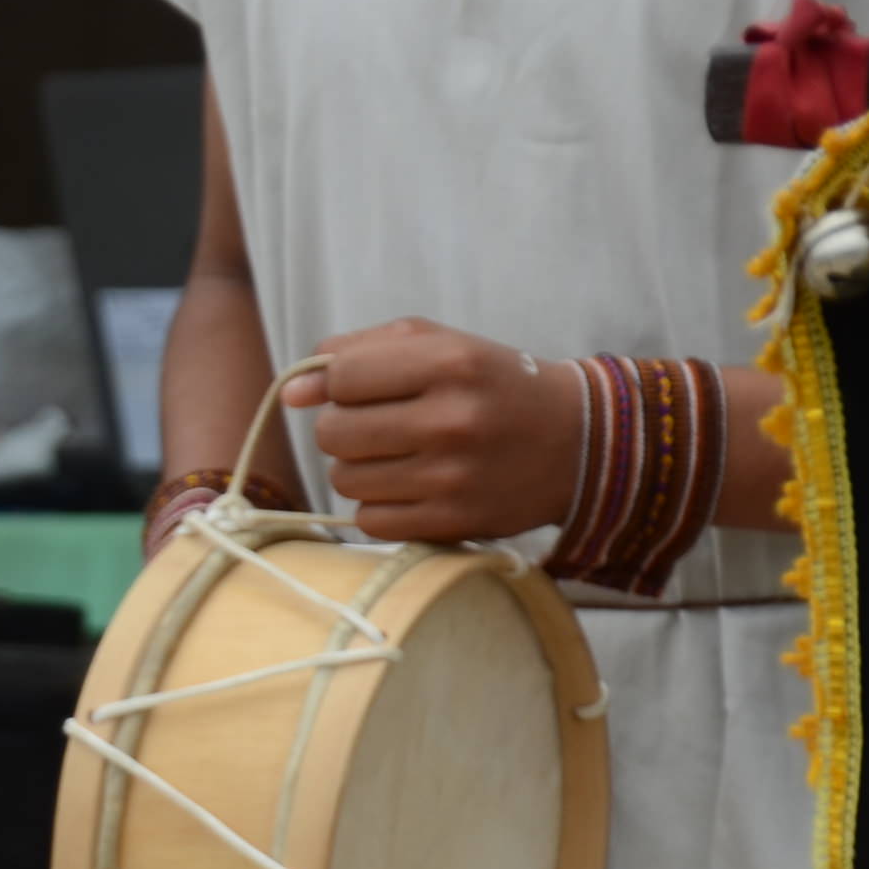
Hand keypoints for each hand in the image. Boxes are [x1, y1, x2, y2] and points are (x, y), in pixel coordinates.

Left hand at [285, 319, 579, 542]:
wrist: (578, 442)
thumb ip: (359, 353)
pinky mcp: (454, 522)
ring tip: (397, 455)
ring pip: (345, 478)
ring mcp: (453, 476)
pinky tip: (409, 487)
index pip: (342, 376)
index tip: (364, 389)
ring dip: (358, 467)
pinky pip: (370, 520)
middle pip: (334, 432)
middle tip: (378, 426)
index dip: (340, 384)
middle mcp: (451, 419)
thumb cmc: (491, 385)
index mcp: (449, 362)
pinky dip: (379, 505)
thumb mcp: (438, 346)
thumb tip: (290, 392)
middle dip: (343, 428)